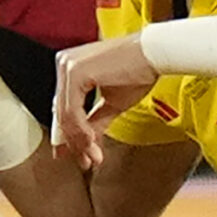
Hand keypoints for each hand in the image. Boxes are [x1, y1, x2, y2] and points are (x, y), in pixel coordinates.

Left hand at [51, 34, 158, 169]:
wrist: (155, 54)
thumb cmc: (138, 71)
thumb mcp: (112, 102)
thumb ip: (95, 121)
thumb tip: (86, 144)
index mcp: (70, 67)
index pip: (63, 107)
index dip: (67, 135)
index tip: (74, 155)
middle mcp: (64, 64)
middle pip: (62, 113)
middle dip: (74, 143)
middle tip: (84, 162)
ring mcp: (68, 66)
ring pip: (66, 115)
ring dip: (79, 141)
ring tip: (92, 156)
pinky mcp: (75, 72)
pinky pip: (72, 110)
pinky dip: (81, 131)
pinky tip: (92, 143)